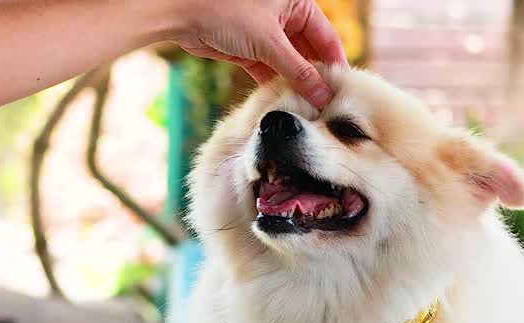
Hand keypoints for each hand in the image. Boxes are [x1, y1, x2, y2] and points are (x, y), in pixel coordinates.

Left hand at [171, 0, 348, 107]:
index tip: (343, 92)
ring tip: (307, 110)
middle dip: (314, 78)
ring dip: (295, 84)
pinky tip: (284, 104)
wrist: (180, 13)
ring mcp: (266, 32)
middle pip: (308, 52)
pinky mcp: (248, 48)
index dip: (334, 65)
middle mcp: (284, 15)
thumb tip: (324, 95)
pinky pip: (269, 69)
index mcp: (297, 2)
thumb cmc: (226, 12)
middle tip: (326, 107)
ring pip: (288, 63)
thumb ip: (299, 71)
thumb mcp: (269, 42)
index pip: (326, 37)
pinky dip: (275, 84)